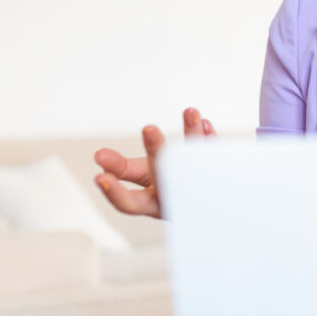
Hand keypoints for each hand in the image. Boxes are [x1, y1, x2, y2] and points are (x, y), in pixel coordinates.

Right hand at [94, 107, 215, 218]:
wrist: (208, 199)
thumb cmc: (167, 184)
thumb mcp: (142, 178)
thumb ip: (120, 168)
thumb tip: (99, 155)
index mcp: (151, 203)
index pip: (129, 203)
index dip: (115, 192)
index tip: (100, 176)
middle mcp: (173, 196)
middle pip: (163, 175)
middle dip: (156, 151)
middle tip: (149, 129)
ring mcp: (197, 187)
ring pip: (195, 162)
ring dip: (192, 135)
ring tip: (191, 112)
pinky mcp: (217, 175)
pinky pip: (216, 156)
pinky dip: (210, 138)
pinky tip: (205, 122)